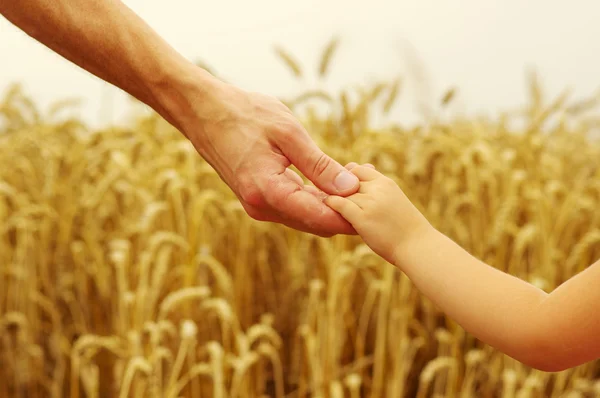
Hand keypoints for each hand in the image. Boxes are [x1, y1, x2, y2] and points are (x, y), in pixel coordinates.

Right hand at [178, 74, 360, 236]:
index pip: (320, 218)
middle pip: (314, 223)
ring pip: (304, 216)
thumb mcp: (288, 134)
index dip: (350, 216)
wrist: (204, 111)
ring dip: (329, 207)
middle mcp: (262, 207)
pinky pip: (292, 207)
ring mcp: (258, 205)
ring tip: (357, 189)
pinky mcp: (257, 198)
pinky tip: (331, 186)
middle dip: (344, 213)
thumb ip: (319, 165)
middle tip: (372, 196)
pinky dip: (313, 200)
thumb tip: (349, 187)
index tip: (375, 209)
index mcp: (269, 192)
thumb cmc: (244, 115)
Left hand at [324, 163, 431, 262]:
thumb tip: (364, 190)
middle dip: (336, 187)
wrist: (418, 246)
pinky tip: (326, 206)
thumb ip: (379, 193)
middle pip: (348, 181)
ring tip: (322, 200)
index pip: (359, 170)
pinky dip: (330, 204)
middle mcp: (378, 189)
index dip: (346, 178)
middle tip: (323, 191)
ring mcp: (370, 202)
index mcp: (386, 183)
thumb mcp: (395, 202)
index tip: (339, 187)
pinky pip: (340, 205)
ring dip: (331, 195)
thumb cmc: (407, 229)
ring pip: (342, 192)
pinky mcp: (362, 217)